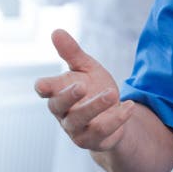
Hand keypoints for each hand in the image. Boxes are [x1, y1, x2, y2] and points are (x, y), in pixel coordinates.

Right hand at [34, 29, 135, 151]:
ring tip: (113, 93)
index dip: (44, 87)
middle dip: (69, 96)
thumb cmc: (94, 88)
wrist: (115, 114)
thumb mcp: (86, 68)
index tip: (43, 85)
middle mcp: (63, 112)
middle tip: (82, 85)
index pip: (45, 90)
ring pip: (81, 119)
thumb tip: (56, 31)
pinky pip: (102, 131)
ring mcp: (76, 128)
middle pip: (58, 106)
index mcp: (58, 92)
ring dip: (96, 106)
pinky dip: (117, 118)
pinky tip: (129, 106)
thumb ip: (72, 52)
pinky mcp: (93, 140)